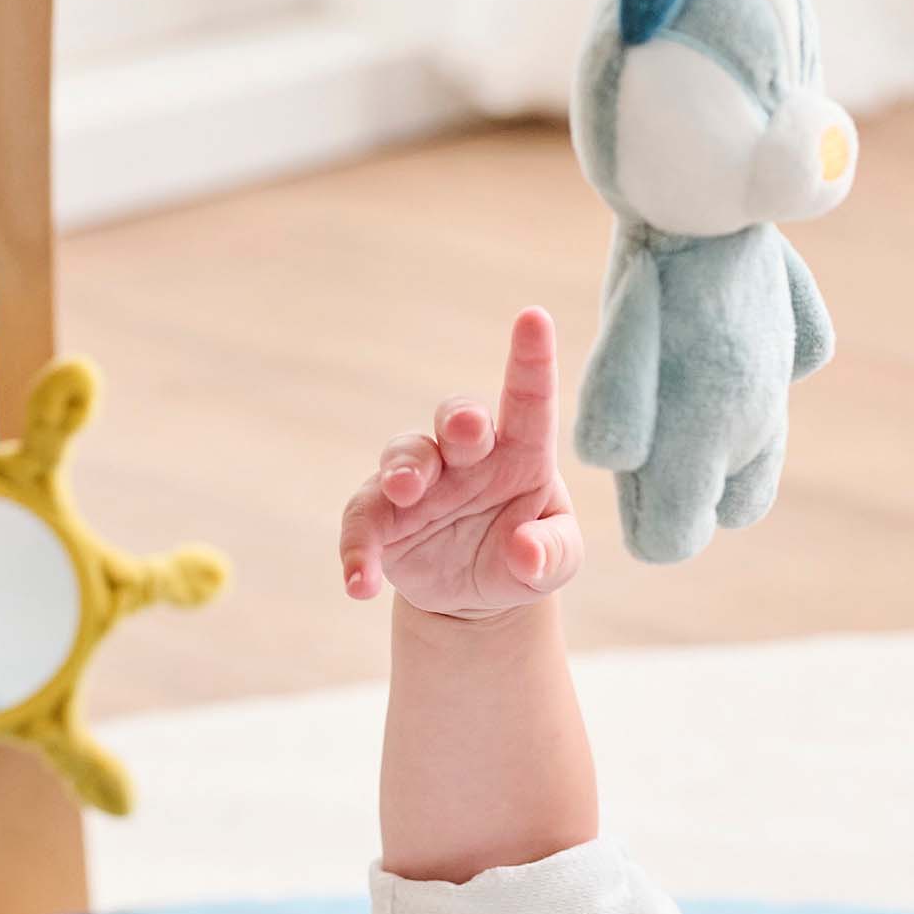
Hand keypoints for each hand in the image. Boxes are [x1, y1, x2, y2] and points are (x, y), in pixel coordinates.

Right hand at [340, 306, 583, 619]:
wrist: (478, 595)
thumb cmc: (528, 555)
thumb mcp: (556, 560)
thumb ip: (552, 553)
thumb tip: (526, 551)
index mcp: (520, 451)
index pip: (528, 400)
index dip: (531, 359)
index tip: (535, 318)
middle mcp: (467, 456)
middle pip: (458, 418)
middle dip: (459, 418)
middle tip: (466, 428)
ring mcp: (421, 482)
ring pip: (405, 456)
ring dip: (403, 469)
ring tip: (403, 491)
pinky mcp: (382, 517)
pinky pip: (362, 524)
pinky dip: (357, 552)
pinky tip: (359, 583)